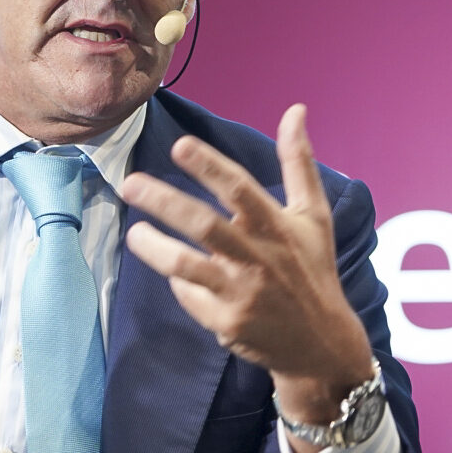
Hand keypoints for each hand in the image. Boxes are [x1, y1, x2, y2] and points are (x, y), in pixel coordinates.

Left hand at [120, 104, 373, 452]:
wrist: (321, 342)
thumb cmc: (312, 269)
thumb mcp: (313, 216)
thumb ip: (299, 162)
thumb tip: (295, 109)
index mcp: (276, 226)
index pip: (239, 189)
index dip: (209, 166)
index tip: (180, 145)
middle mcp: (258, 257)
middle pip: (203, 224)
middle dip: (164, 201)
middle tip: (130, 182)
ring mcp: (241, 292)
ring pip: (186, 265)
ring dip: (154, 247)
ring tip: (134, 233)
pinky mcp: (226, 322)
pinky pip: (189, 295)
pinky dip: (177, 282)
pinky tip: (172, 270)